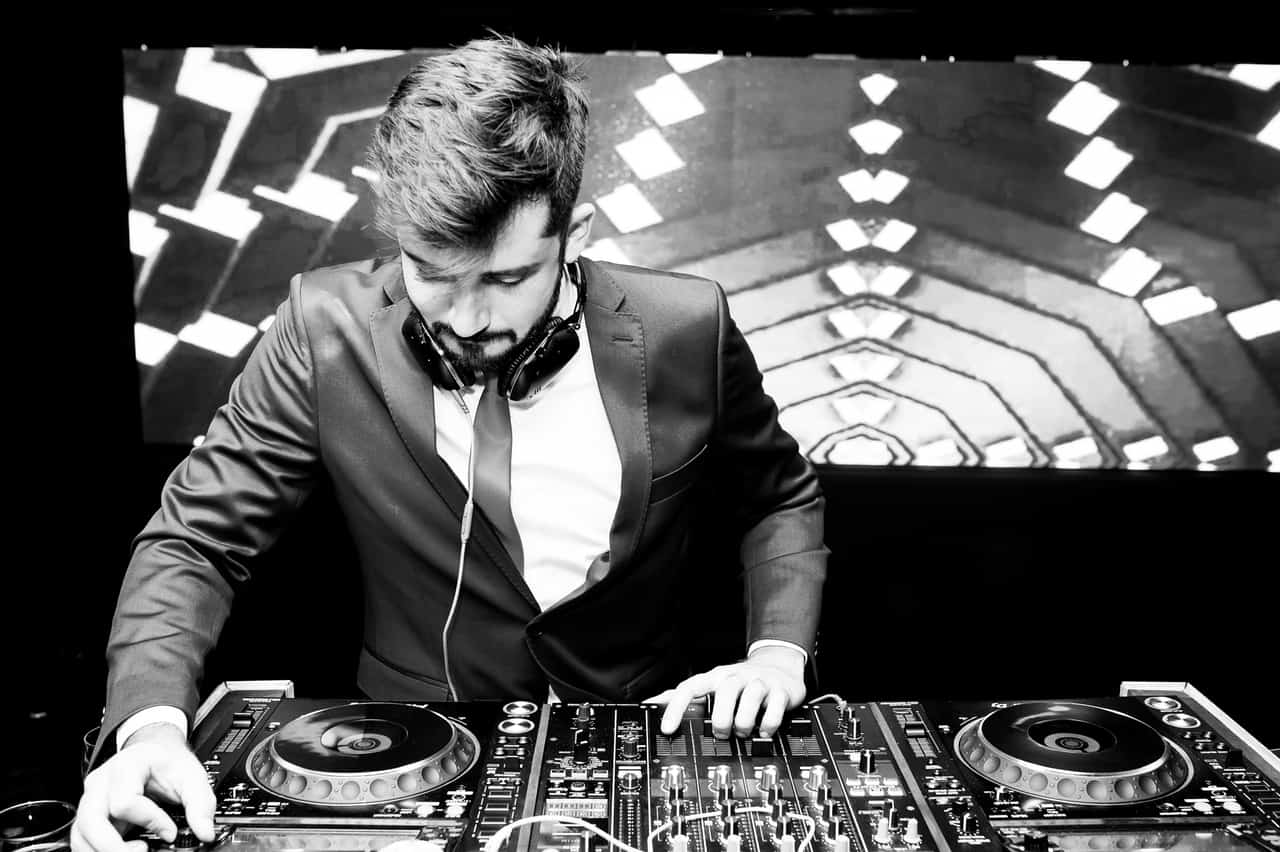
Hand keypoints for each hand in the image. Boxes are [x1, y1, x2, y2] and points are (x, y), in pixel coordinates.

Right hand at [71, 722, 216, 851]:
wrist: (154, 753)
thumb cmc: (168, 763)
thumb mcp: (192, 775)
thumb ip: (201, 803)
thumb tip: (205, 832)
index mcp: (125, 767)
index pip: (126, 802)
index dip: (150, 821)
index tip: (170, 832)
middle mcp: (101, 783)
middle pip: (92, 821)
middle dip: (114, 846)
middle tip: (143, 851)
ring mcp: (91, 800)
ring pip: (81, 834)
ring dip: (104, 851)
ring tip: (136, 851)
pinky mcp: (89, 815)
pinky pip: (82, 839)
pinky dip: (98, 851)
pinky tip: (123, 850)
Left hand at [643, 646, 805, 737]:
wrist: (780, 667)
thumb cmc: (740, 681)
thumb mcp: (712, 684)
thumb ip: (684, 694)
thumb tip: (652, 702)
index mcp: (715, 677)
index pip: (690, 688)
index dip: (676, 708)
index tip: (667, 729)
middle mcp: (735, 677)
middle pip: (725, 693)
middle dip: (721, 719)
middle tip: (722, 732)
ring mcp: (759, 682)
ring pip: (750, 699)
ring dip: (744, 723)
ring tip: (742, 732)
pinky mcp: (780, 691)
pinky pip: (774, 709)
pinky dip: (767, 725)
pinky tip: (763, 730)